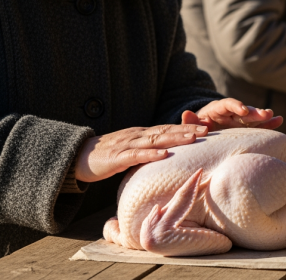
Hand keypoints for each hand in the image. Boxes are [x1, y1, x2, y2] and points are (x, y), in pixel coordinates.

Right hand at [74, 124, 207, 182]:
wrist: (78, 157)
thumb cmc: (107, 156)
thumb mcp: (131, 151)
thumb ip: (148, 151)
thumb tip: (168, 156)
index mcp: (141, 134)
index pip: (168, 128)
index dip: (187, 127)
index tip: (207, 127)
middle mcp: (137, 135)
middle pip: (166, 130)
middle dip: (187, 129)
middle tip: (207, 129)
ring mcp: (127, 145)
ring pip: (155, 140)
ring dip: (175, 138)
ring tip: (193, 138)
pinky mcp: (117, 157)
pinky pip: (136, 155)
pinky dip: (151, 154)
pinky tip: (164, 154)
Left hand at [181, 98, 283, 130]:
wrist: (201, 134)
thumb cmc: (196, 128)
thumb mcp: (192, 125)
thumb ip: (190, 121)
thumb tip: (185, 114)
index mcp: (217, 109)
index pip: (227, 104)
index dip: (236, 106)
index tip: (243, 110)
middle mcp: (231, 112)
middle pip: (244, 110)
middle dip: (254, 112)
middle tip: (265, 113)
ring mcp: (239, 120)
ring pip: (253, 117)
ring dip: (263, 117)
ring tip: (275, 117)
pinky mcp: (245, 127)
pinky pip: (258, 125)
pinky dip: (268, 123)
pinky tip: (279, 120)